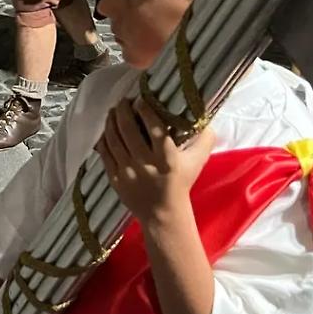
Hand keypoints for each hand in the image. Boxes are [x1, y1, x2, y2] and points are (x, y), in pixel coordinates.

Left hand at [96, 99, 214, 225]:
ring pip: (114, 139)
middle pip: (129, 130)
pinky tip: (107, 130)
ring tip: (113, 111)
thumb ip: (204, 141)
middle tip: (123, 101)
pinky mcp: (115, 178)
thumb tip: (208, 121)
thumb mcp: (196, 163)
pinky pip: (105, 153)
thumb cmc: (179, 184)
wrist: (163, 214)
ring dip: (111, 121)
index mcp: (167, 159)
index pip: (154, 129)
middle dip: (123, 111)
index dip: (145, 111)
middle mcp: (146, 164)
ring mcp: (128, 171)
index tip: (141, 99)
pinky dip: (104, 138)